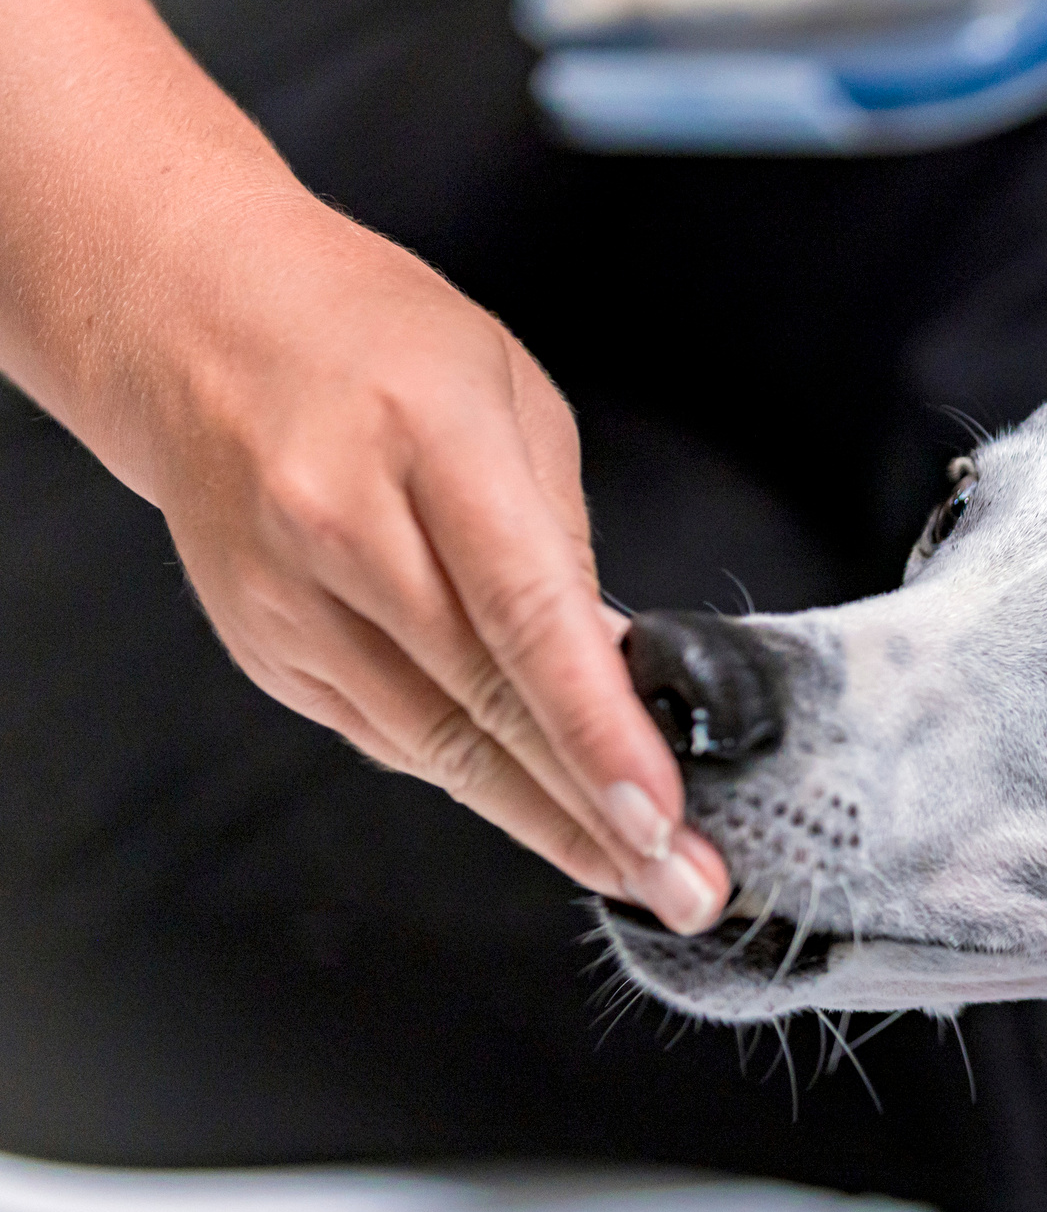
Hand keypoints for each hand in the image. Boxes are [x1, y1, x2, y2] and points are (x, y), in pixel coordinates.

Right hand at [101, 193, 730, 929]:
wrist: (195, 326)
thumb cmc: (376, 341)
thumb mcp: (513, 400)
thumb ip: (564, 537)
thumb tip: (619, 664)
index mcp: (429, 447)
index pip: (527, 618)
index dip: (597, 730)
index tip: (661, 812)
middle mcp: (343, 532)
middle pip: (483, 707)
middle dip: (596, 813)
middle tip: (686, 885)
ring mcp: (289, 603)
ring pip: (436, 746)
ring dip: (546, 820)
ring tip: (640, 872)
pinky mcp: (267, 650)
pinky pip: (391, 736)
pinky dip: (473, 775)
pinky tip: (544, 807)